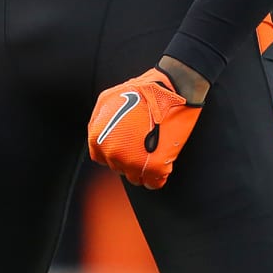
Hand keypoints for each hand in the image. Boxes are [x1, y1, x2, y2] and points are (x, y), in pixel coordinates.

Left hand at [87, 67, 200, 188]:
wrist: (173, 88)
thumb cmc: (143, 91)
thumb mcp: (108, 99)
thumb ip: (98, 121)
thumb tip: (99, 135)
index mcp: (99, 138)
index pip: (101, 158)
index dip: (114, 151)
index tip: (125, 145)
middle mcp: (113, 153)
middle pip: (119, 168)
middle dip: (130, 158)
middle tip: (143, 144)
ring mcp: (134, 162)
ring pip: (135, 178)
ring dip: (143, 168)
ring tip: (154, 151)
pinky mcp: (156, 168)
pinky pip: (154, 183)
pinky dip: (158, 176)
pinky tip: (162, 162)